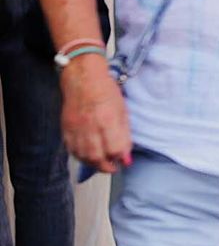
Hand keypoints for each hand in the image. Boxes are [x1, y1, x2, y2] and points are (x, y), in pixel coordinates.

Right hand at [60, 57, 130, 174]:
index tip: (124, 160)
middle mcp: (90, 126)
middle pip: (96, 157)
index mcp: (107, 119)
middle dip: (106, 167)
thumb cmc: (106, 91)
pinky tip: (88, 156)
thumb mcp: (122, 111)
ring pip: (82, 156)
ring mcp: (75, 128)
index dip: (120, 157)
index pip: (114, 149)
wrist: (83, 78)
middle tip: (113, 167)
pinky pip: (71, 149)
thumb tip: (126, 156)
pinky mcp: (65, 128)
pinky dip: (80, 157)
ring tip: (102, 163)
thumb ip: (124, 135)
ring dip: (93, 164)